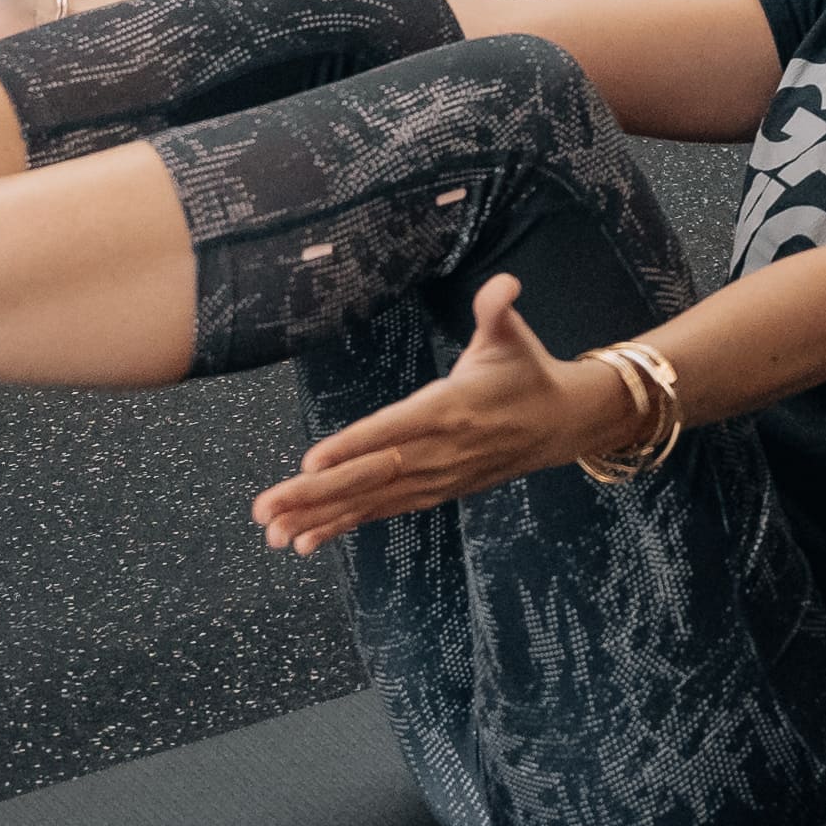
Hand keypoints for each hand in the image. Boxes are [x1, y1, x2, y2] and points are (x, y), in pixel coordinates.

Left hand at [251, 277, 630, 549]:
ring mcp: (435, 478)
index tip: (310, 461)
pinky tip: (306, 539)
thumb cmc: (525, 372)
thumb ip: (496, 310)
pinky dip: (344, 525)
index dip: (353, 445)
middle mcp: (439, 450)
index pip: (395, 428)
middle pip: (371, 474)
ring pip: (371, 500)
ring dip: (320, 516)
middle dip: (316, 493)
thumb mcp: (512, 336)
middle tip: (266, 508)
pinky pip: (383, 511)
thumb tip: (503, 285)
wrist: (560, 425)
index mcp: (451, 408)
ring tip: (274, 533)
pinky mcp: (433, 493)